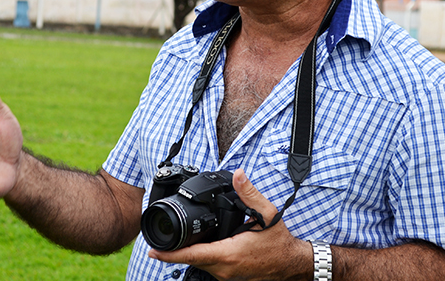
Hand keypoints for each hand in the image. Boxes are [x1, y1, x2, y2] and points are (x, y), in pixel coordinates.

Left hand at [149, 169, 311, 280]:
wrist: (291, 264)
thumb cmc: (279, 242)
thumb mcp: (267, 213)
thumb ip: (249, 193)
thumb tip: (237, 174)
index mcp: (229, 253)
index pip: (192, 255)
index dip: (170, 254)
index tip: (152, 251)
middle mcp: (224, 269)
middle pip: (191, 261)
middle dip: (175, 251)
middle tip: (160, 240)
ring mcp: (226, 277)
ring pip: (200, 265)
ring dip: (189, 254)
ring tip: (178, 241)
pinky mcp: (229, 278)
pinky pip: (210, 268)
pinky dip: (202, 257)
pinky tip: (201, 246)